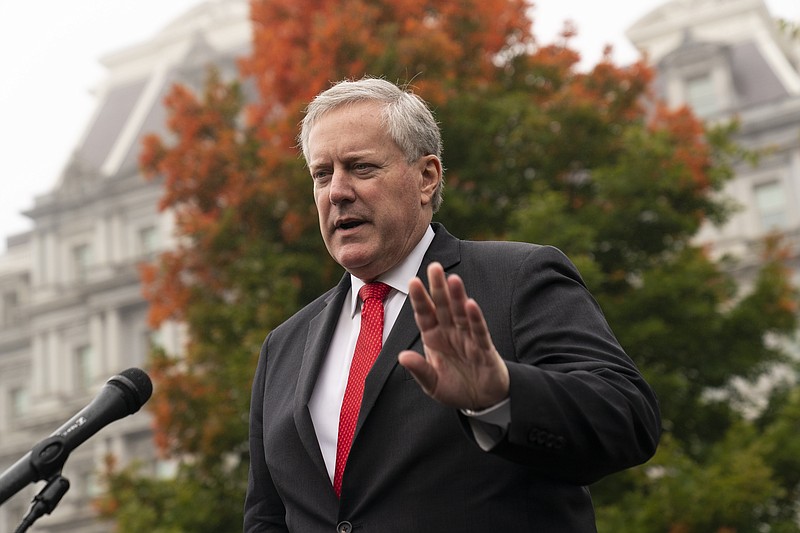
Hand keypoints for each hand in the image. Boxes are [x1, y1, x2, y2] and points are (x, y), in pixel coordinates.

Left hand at [398, 262, 509, 410]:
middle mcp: (451, 333)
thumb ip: (420, 370)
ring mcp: (468, 338)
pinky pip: (479, 331)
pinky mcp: (484, 348)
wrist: (482, 400)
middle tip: (434, 266)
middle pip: (443, 306)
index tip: (412, 281)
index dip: (419, 299)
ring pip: (461, 313)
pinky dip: (475, 318)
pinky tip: (471, 304)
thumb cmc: (456, 388)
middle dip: (438, 287)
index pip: (425, 314)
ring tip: (452, 279)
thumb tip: (402, 356)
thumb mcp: (432, 384)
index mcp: (434, 337)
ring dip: (458, 297)